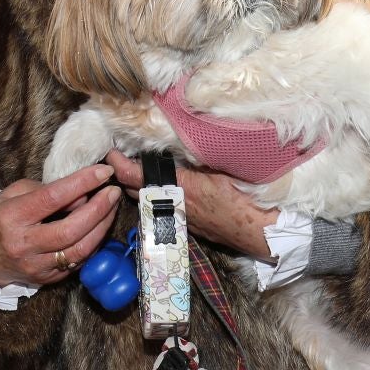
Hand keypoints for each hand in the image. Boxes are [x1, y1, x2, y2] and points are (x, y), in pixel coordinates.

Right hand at [0, 161, 121, 286]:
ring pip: (79, 249)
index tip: (102, 172)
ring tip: (111, 208)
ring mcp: (36, 265)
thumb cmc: (0, 218)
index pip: (53, 198)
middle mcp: (23, 244)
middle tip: (113, 192)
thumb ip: (45, 190)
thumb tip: (81, 193)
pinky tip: (99, 228)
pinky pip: (77, 261)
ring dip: (101, 228)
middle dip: (98, 209)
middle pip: (71, 228)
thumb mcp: (13, 194)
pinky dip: (93, 243)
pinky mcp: (47, 279)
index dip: (81, 183)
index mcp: (12, 217)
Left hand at [109, 154, 277, 259]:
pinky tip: (160, 187)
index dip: (118, 163)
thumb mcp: (220, 168)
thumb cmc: (244, 198)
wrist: (259, 231)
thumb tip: (180, 139)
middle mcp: (172, 206)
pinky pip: (160, 210)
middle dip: (123, 175)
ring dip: (138, 187)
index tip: (110, 151)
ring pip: (146, 202)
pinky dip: (154, 198)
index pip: (134, 176)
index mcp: (177, 189)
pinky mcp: (186, 226)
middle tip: (120, 156)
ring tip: (134, 169)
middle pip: (134, 191)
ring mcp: (178, 219)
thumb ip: (196, 156)